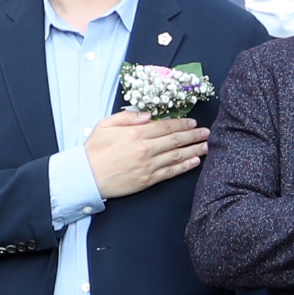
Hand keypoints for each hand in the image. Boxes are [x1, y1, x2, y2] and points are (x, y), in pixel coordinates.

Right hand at [86, 110, 208, 197]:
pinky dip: (185, 166)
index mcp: (135, 133)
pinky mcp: (148, 179)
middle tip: (206, 132)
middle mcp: (145, 149)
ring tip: (206, 145)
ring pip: (177, 155)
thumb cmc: (94, 150)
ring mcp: (148, 165)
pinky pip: (171, 172)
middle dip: (193, 135)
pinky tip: (195, 161)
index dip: (181, 123)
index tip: (192, 121)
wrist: (86, 177)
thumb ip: (127, 117)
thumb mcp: (105, 125)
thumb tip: (148, 114)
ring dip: (194, 150)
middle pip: (175, 140)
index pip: (165, 126)